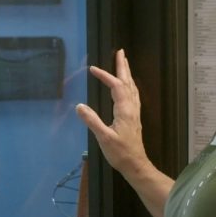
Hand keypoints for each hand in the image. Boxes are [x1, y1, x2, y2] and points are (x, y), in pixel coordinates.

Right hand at [75, 49, 152, 181]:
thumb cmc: (120, 153)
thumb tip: (79, 106)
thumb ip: (92, 121)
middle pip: (128, 82)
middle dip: (123, 67)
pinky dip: (129, 85)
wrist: (136, 165)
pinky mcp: (134, 118)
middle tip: (121, 52)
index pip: (116, 86)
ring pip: (132, 88)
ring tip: (124, 63)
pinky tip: (127, 87)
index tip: (93, 69)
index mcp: (124, 110)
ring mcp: (134, 112)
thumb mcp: (104, 137)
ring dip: (127, 74)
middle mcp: (131, 108)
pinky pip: (133, 95)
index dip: (105, 76)